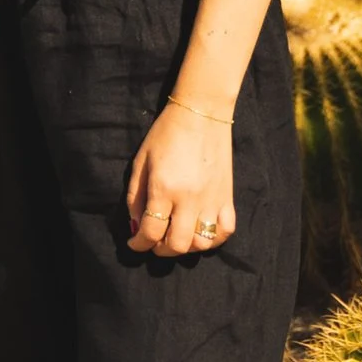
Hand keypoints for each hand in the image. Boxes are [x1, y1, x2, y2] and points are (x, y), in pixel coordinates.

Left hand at [126, 99, 235, 258]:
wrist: (203, 112)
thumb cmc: (167, 133)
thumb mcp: (141, 161)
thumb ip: (136, 196)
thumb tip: (135, 226)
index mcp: (164, 188)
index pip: (151, 231)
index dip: (138, 243)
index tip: (133, 242)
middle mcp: (190, 199)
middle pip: (177, 245)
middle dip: (160, 250)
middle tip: (154, 241)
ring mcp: (212, 200)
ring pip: (202, 244)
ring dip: (186, 247)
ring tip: (176, 235)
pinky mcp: (228, 197)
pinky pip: (226, 231)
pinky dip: (213, 239)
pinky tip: (201, 231)